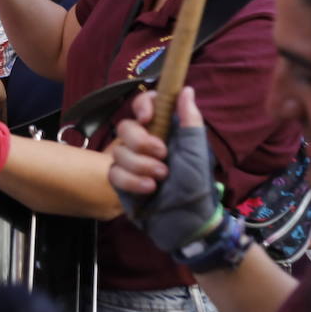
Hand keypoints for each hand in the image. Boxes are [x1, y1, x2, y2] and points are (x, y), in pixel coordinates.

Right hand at [107, 87, 221, 253]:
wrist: (187, 222)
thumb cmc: (196, 184)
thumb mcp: (196, 151)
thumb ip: (190, 120)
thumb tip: (186, 89)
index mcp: (164, 130)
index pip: (145, 105)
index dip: (142, 105)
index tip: (147, 117)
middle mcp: (144, 142)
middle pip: (125, 127)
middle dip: (141, 142)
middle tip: (162, 156)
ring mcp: (131, 162)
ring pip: (118, 151)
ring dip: (141, 166)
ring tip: (160, 179)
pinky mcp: (120, 182)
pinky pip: (114, 172)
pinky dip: (132, 181)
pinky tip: (148, 190)